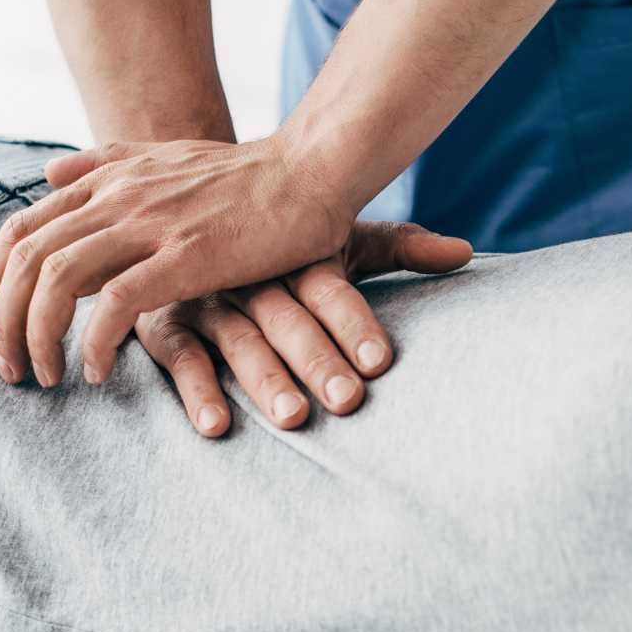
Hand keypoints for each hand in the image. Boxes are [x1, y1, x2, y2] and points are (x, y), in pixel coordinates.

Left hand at [0, 136, 357, 388]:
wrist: (312, 169)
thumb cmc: (249, 175)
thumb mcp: (164, 156)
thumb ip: (104, 164)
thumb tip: (47, 174)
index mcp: (108, 180)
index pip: (19, 232)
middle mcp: (117, 198)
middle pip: (24, 261)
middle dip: (2, 321)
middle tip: (8, 369)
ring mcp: (149, 225)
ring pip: (55, 282)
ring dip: (37, 338)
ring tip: (44, 377)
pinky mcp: (186, 256)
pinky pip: (114, 304)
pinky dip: (94, 343)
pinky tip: (98, 372)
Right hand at [132, 221, 471, 434]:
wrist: (182, 206)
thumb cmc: (278, 239)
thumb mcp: (336, 239)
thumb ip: (400, 248)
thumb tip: (467, 252)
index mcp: (293, 253)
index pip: (329, 287)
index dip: (354, 322)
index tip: (380, 361)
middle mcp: (250, 273)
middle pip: (288, 318)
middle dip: (318, 359)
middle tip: (348, 401)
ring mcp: (206, 297)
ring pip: (239, 340)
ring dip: (265, 379)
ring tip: (294, 417)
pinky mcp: (164, 323)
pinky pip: (180, 357)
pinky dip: (195, 390)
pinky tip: (216, 425)